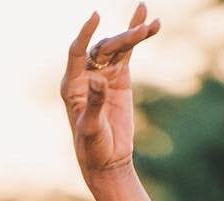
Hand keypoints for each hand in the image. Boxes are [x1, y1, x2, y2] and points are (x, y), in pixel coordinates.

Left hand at [60, 5, 160, 184]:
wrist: (108, 160)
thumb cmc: (92, 148)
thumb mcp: (91, 128)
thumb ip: (94, 104)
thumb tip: (97, 79)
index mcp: (72, 86)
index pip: (76, 52)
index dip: (85, 33)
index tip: (95, 16)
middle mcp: (85, 75)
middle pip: (103, 48)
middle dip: (122, 39)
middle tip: (141, 33)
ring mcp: (103, 74)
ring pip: (117, 47)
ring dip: (134, 34)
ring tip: (152, 25)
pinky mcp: (119, 77)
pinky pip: (128, 52)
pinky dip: (138, 38)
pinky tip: (151, 24)